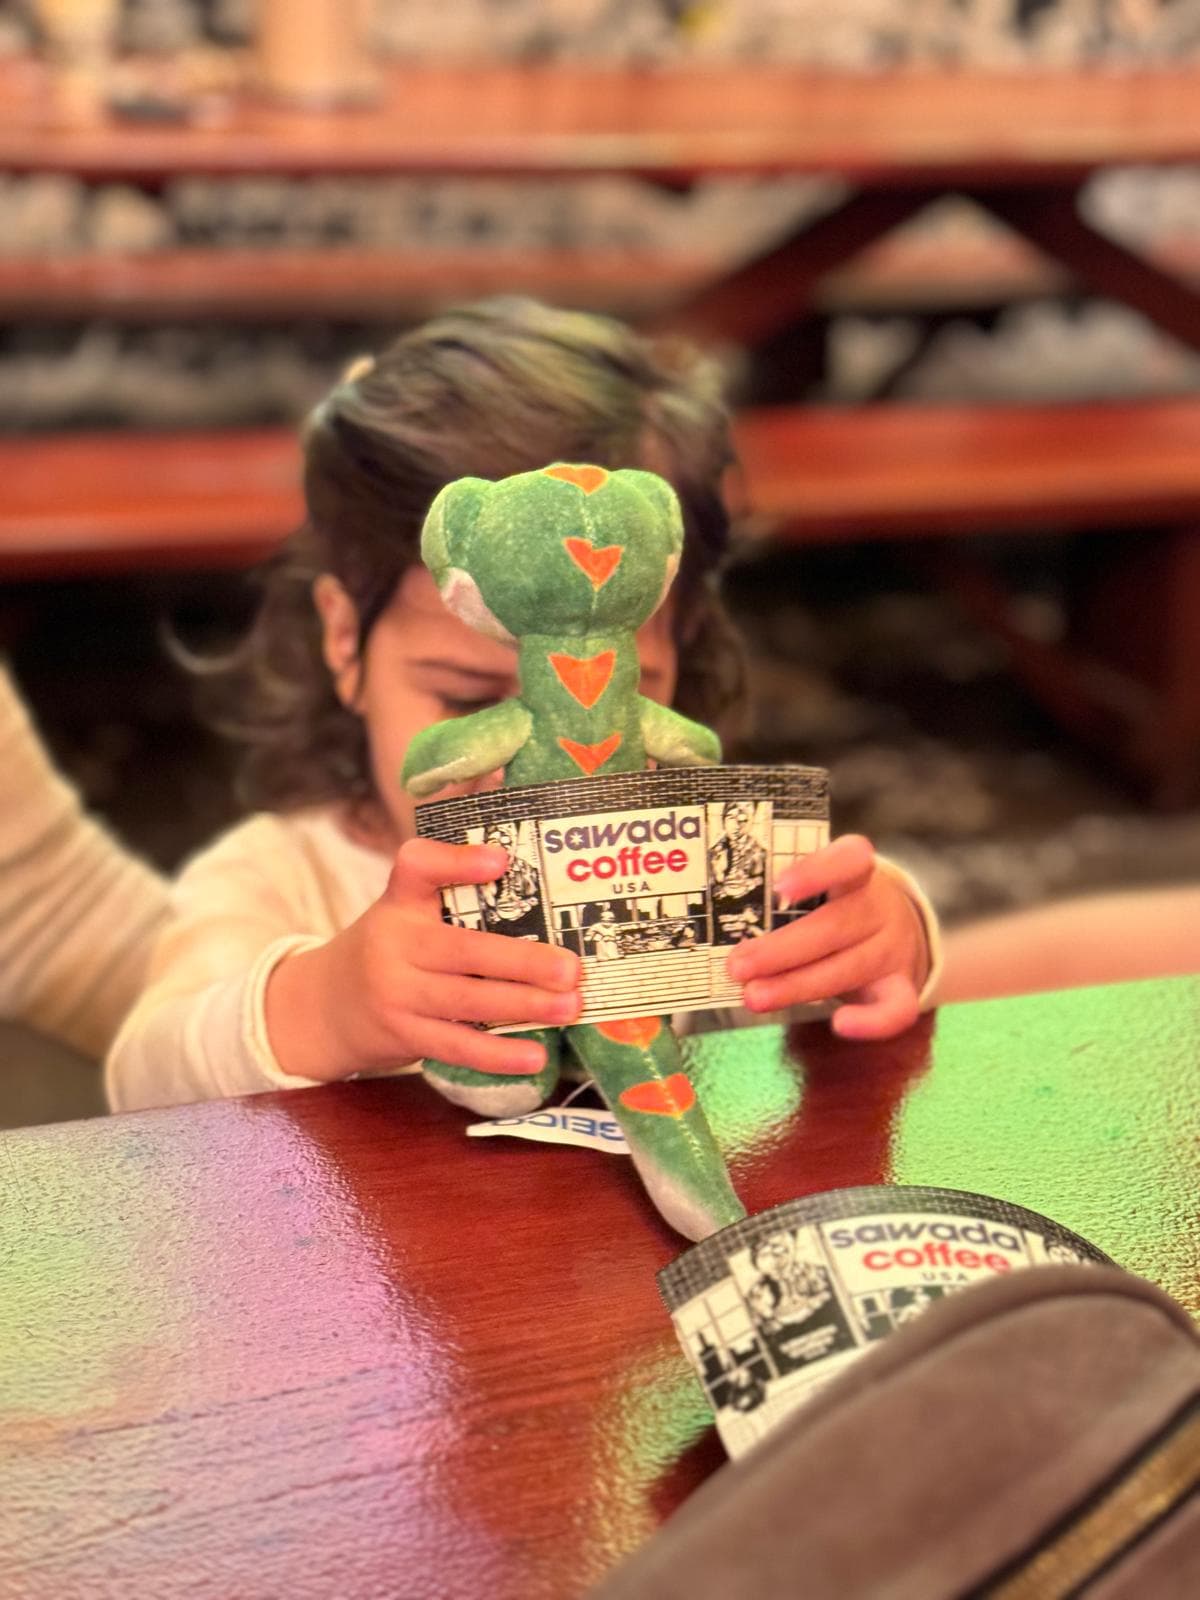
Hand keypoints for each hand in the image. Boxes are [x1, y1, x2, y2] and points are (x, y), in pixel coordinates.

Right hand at [265, 838, 580, 1080]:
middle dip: (523, 961)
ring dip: (524, 1006)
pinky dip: (497, 1055)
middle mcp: (394, 943)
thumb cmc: (389, 949)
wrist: (325, 1006)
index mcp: (400, 901)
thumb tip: (525, 871)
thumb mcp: (405, 910)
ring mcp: (397, 993)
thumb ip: (453, 891)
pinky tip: (535, 1056)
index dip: (457, 862)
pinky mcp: (403, 1034)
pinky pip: (456, 1046)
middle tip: (572, 968)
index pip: (417, 867)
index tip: (501, 860)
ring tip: (570, 1007)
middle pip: (464, 951)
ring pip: (467, 1001)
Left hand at [726, 835, 926, 1040]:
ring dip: (797, 986)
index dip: (816, 872)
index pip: (847, 860)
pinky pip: (898, 1008)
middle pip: (835, 926)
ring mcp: (893, 947)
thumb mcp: (819, 887)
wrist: (895, 928)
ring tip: (754, 997)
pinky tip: (840, 1024)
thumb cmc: (837, 904)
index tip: (779, 887)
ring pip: (849, 968)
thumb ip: (781, 898)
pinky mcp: (902, 986)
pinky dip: (872, 1021)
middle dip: (781, 950)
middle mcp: (879, 906)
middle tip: (737, 966)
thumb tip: (717, 921)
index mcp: (858, 871)